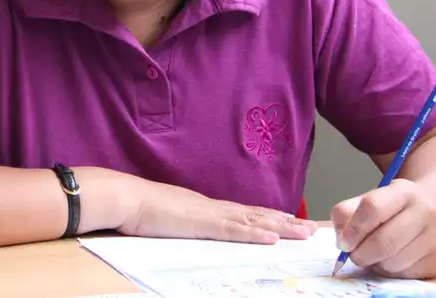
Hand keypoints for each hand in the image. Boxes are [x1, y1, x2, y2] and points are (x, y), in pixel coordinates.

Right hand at [119, 178, 317, 243]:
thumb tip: (187, 225)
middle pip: (256, 215)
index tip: (289, 221)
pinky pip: (233, 231)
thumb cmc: (138, 207)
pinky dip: (254, 234)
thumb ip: (182, 220)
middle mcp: (212, 207)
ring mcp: (208, 215)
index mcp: (204, 206)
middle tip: (310, 229)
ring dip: (281, 228)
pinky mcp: (201, 224)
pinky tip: (272, 238)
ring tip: (304, 233)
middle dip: (285, 222)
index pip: (244, 213)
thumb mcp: (167, 215)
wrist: (125, 197)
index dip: (269, 217)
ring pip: (252, 222)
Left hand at [332, 178, 435, 278]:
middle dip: (361, 254)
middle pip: (384, 241)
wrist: (434, 212)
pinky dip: (389, 271)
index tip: (343, 243)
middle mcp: (425, 212)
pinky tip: (390, 259)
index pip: (372, 208)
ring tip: (374, 254)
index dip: (353, 229)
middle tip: (353, 255)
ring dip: (374, 264)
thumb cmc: (393, 208)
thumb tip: (342, 239)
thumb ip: (347, 213)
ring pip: (393, 262)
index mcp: (403, 191)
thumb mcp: (370, 199)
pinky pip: (403, 274)